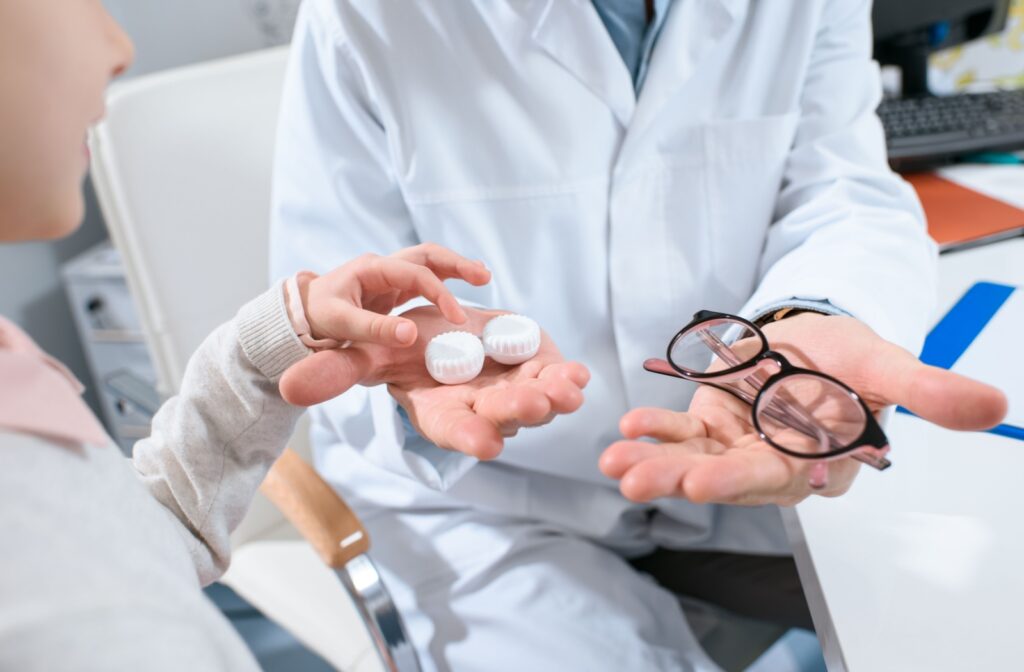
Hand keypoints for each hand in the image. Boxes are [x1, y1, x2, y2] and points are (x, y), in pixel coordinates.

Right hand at [280, 306, 589, 459]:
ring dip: (553, 397)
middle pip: (501, 417)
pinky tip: (579, 372)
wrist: (447, 336)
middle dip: (517, 413)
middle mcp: (481, 410)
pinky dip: (568, 376)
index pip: (454, 430)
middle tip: (532, 406)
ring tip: (566, 388)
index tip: (485, 444)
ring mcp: (515, 394)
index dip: (468, 437)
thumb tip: (289, 387)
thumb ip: (337, 372)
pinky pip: (557, 378)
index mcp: (441, 412)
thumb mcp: (370, 354)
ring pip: (537, 401)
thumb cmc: (406, 349)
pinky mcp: (540, 372)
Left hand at [295, 243, 490, 346]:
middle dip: (457, 263)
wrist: (299, 316)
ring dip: (455, 268)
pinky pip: (424, 279)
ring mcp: (388, 276)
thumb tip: (412, 336)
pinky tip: (463, 288)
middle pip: (428, 255)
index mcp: (371, 269)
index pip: (416, 274)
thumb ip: (376, 329)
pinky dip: (445, 281)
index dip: (440, 294)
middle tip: (485, 276)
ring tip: (484, 276)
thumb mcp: (342, 325)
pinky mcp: (392, 289)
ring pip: (428, 263)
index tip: (457, 318)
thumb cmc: (317, 318)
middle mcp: (383, 267)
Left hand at [600, 314, 1007, 505]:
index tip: (706, 481)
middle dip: (684, 480)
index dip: (746, 479)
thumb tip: (992, 406)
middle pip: (729, 477)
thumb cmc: (853, 357)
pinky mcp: (713, 427)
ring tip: (615, 463)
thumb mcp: (887, 364)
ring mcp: (740, 446)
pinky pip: (681, 434)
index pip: (784, 477)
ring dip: (655, 463)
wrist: (820, 338)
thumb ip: (928, 389)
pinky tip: (627, 429)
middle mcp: (776, 464)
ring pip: (696, 461)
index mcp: (820, 460)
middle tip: (639, 482)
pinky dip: (654, 431)